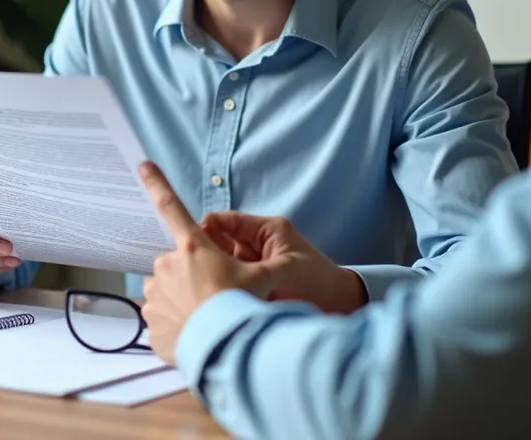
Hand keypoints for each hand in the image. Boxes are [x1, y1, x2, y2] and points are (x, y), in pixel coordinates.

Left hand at [139, 162, 277, 364]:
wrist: (222, 351)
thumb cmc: (240, 309)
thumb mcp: (263, 280)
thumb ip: (268, 267)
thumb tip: (283, 264)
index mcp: (192, 248)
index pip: (171, 207)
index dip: (157, 183)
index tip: (143, 164)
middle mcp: (167, 267)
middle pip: (177, 263)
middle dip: (191, 274)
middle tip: (215, 294)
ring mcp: (154, 295)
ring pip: (166, 290)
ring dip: (182, 299)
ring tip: (206, 316)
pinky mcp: (150, 323)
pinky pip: (162, 318)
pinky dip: (176, 324)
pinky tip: (195, 333)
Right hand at [202, 211, 367, 313]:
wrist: (339, 309)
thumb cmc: (320, 282)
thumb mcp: (290, 267)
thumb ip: (259, 265)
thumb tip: (224, 269)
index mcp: (264, 230)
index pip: (225, 221)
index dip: (206, 229)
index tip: (191, 245)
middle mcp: (252, 245)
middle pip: (215, 242)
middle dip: (203, 254)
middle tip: (192, 270)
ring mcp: (248, 265)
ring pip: (216, 263)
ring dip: (209, 273)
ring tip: (199, 286)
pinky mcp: (247, 285)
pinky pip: (224, 281)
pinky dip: (216, 287)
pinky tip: (207, 297)